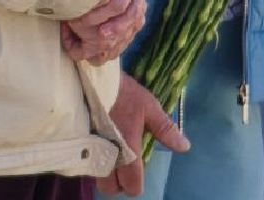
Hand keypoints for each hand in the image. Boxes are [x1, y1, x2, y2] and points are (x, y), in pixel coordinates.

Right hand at [96, 73, 189, 195]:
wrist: (92, 77)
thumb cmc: (123, 93)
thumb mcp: (149, 106)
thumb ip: (165, 129)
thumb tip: (184, 147)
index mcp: (128, 151)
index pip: (132, 186)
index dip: (135, 184)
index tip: (136, 172)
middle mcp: (108, 155)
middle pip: (109, 187)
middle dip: (116, 182)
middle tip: (121, 166)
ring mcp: (90, 149)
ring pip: (95, 175)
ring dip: (103, 171)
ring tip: (110, 154)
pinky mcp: (79, 140)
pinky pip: (85, 161)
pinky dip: (92, 159)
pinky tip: (97, 144)